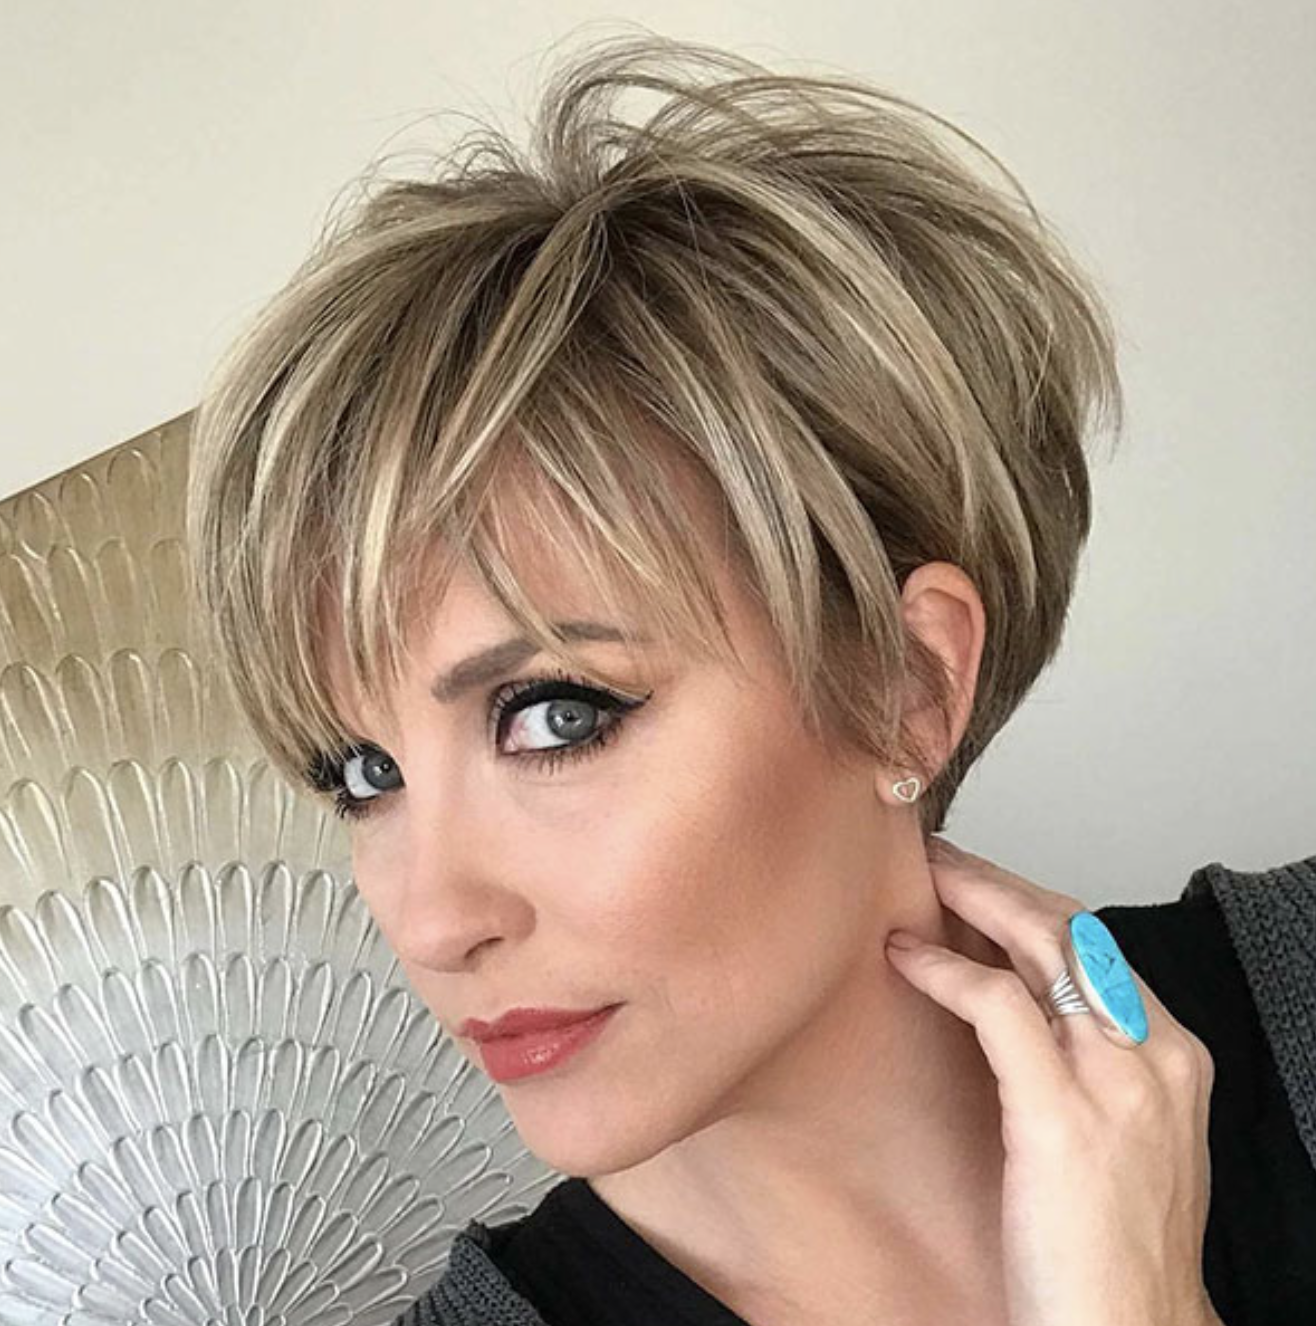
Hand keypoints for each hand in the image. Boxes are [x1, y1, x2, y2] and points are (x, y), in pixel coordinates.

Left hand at [884, 835, 1220, 1325]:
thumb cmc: (1111, 1246)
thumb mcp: (1119, 1135)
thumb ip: (1086, 1066)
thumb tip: (1015, 1006)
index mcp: (1173, 1057)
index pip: (1097, 945)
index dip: (1030, 901)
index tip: (978, 879)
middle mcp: (1154, 1055)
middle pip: (1071, 927)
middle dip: (999, 879)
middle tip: (938, 854)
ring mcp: (1114, 1082)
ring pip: (1039, 942)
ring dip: (971, 894)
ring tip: (917, 873)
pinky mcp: (1061, 1115)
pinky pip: (995, 1005)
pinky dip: (944, 968)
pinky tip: (902, 955)